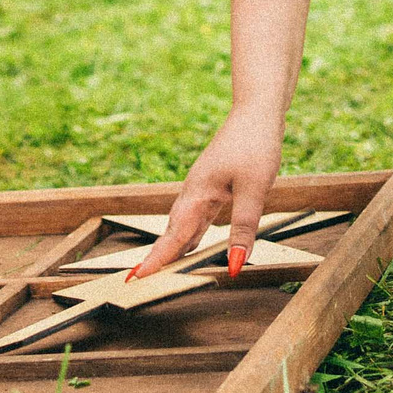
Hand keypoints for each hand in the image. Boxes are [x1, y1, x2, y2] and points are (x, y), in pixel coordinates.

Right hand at [129, 110, 282, 280]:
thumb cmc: (255, 145)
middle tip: (142, 281)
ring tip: (162, 271)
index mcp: (198, 193)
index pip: (173, 235)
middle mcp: (194, 192)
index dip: (156, 259)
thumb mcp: (254, 189)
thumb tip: (235, 265)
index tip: (135, 279)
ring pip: (182, 224)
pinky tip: (191, 243)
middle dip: (159, 257)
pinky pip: (195, 216)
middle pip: (172, 231)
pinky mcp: (212, 185)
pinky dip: (188, 234)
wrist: (257, 111)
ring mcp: (201, 187)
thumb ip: (243, 228)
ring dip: (172, 247)